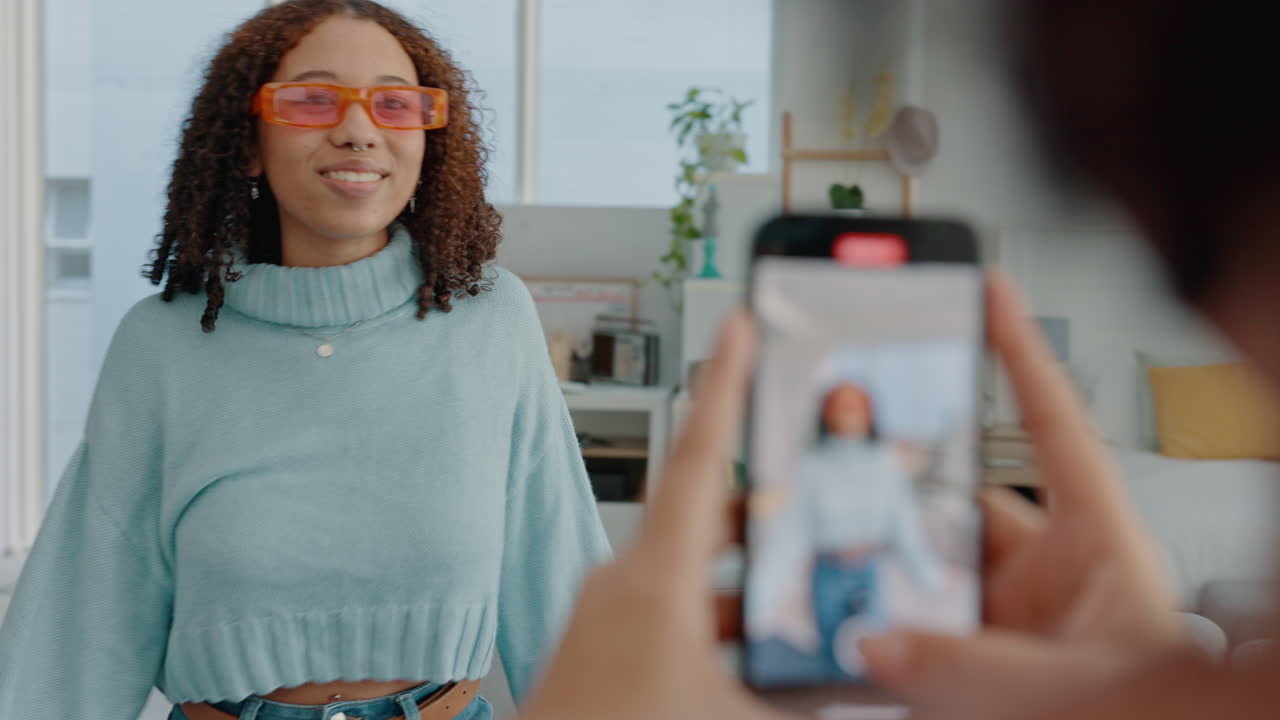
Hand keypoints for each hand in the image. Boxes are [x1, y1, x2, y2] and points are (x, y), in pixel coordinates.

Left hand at [520, 311, 792, 719]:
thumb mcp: (745, 716)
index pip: (705, 455)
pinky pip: (671, 617)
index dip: (730, 383)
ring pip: (694, 578)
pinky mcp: (599, 660)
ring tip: (810, 589)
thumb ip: (817, 696)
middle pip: (710, 520)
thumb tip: (878, 681)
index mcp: (655, 583)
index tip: (742, 323)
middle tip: (819, 486)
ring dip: (750, 583)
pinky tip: (758, 659)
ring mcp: (605, 625)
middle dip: (770, 508)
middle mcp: (623, 589)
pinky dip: (719, 622)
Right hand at [859, 272, 1188, 718]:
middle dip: (906, 493)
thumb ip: (971, 664)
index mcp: (1097, 546)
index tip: (988, 292)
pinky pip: (917, 627)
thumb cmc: (1156, 717)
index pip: (1053, 427)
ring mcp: (1010, 618)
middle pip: (961, 502)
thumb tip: (876, 641)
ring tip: (837, 566)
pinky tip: (848, 628)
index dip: (1019, 355)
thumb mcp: (1069, 687)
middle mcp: (1050, 575)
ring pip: (930, 569)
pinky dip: (881, 626)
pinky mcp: (977, 663)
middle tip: (847, 471)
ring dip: (887, 570)